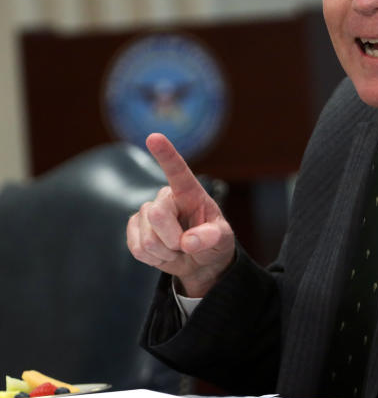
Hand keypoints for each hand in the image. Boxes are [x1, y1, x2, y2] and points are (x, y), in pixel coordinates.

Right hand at [127, 133, 234, 296]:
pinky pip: (137, 249)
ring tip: (177, 249)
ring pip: (147, 239)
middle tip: (187, 245)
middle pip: (158, 215)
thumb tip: (189, 241)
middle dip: (173, 239)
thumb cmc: (213, 242)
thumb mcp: (222, 240)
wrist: (199, 261)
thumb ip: (211, 237)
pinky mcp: (134, 228)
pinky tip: (164, 253)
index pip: (178, 171)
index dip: (166, 154)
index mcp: (190, 193)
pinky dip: (154, 259)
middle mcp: (166, 198)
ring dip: (166, 252)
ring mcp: (147, 212)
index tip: (154, 136)